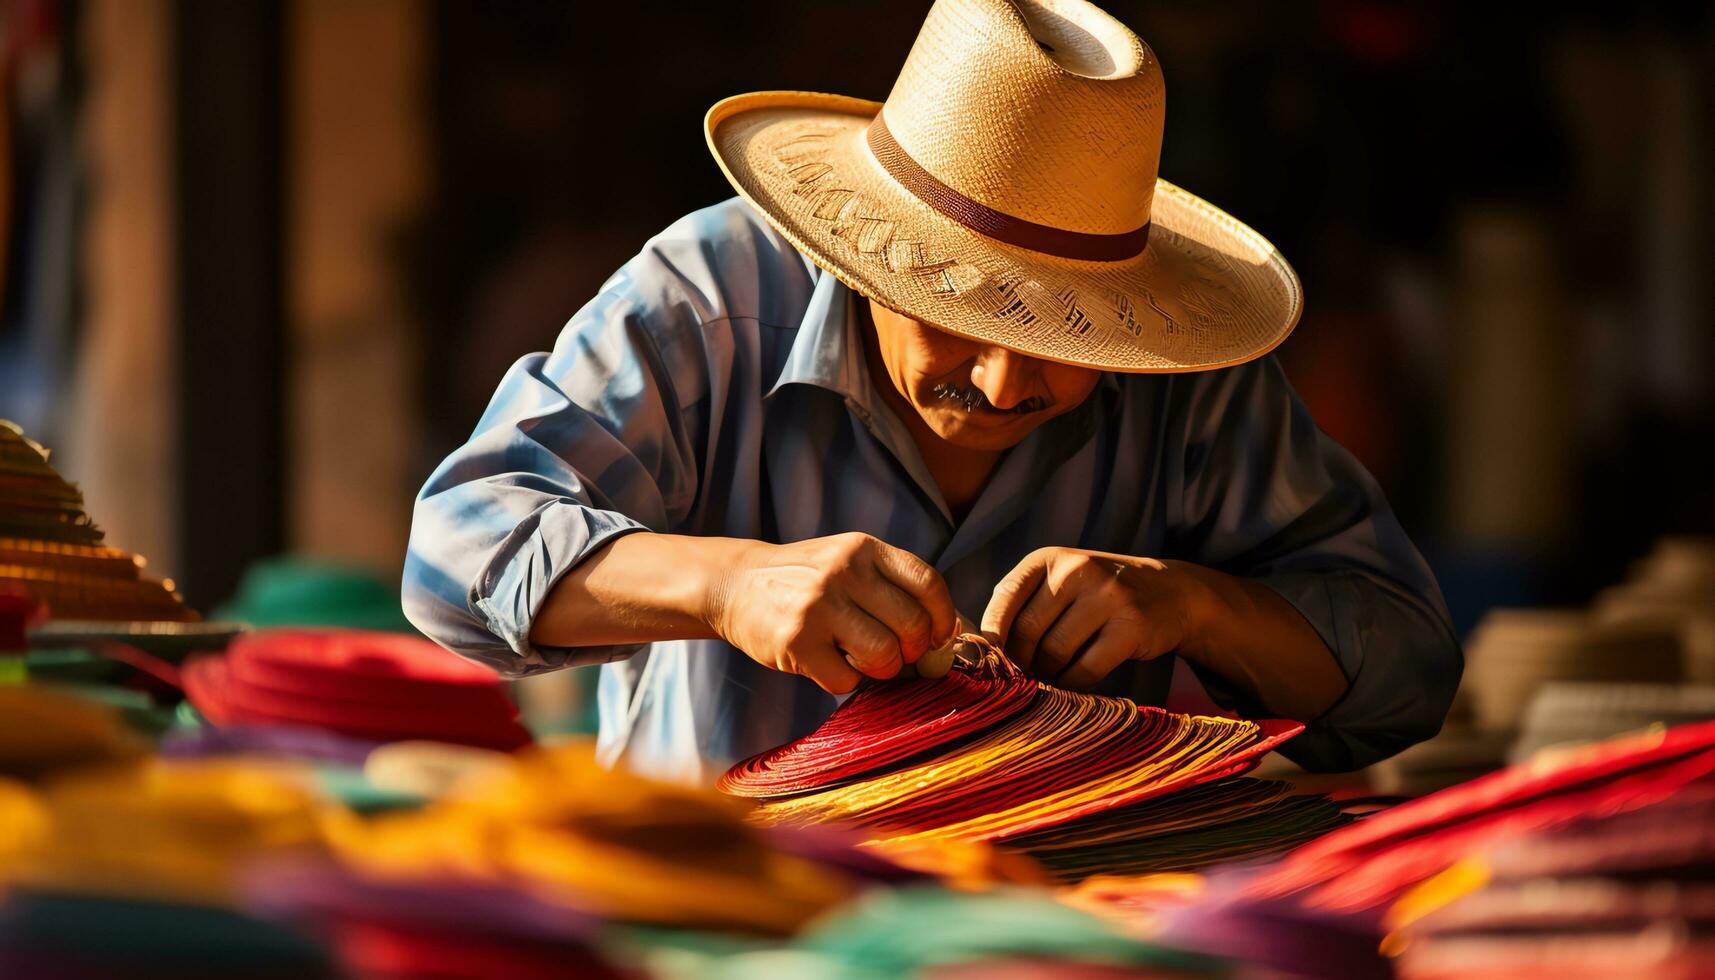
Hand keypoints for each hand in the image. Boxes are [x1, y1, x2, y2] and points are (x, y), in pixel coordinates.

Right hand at [706, 533, 956, 693]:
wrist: (736, 583)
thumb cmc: (808, 581)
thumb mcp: (850, 564)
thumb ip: (895, 589)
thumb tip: (955, 635)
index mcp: (864, 549)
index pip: (928, 583)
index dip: (942, 618)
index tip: (935, 637)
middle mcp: (843, 572)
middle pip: (911, 626)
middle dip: (911, 651)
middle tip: (895, 655)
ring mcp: (817, 606)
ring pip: (883, 657)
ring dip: (881, 670)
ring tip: (861, 661)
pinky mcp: (795, 642)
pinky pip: (845, 680)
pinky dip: (845, 681)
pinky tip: (830, 664)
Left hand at [981, 547, 1204, 689]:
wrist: (1171, 592)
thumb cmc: (1099, 595)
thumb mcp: (1061, 582)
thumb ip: (1023, 604)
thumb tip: (980, 650)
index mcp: (1049, 558)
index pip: (1004, 599)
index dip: (991, 636)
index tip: (988, 661)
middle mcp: (1077, 570)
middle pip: (1027, 632)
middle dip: (1021, 663)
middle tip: (1025, 677)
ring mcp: (1107, 596)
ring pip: (1055, 653)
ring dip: (1048, 675)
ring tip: (1052, 677)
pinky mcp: (1131, 626)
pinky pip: (1085, 669)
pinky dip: (1074, 684)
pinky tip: (1074, 682)